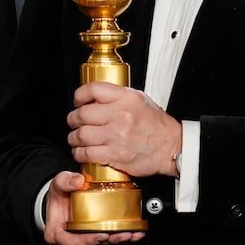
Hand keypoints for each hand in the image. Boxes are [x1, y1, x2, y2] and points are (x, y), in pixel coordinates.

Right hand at [43, 170, 144, 244]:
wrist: (62, 200)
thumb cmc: (59, 196)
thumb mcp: (58, 184)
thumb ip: (65, 181)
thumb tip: (78, 180)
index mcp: (57, 234)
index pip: (73, 243)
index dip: (88, 241)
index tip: (102, 235)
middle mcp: (70, 243)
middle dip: (111, 241)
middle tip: (125, 234)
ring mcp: (83, 244)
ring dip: (120, 241)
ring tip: (133, 234)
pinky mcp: (95, 242)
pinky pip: (109, 244)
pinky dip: (123, 240)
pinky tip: (135, 235)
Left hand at [67, 81, 182, 177]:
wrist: (172, 147)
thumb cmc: (158, 126)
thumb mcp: (140, 101)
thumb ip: (118, 97)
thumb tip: (94, 98)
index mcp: (126, 98)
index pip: (93, 89)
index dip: (79, 95)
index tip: (78, 102)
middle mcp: (120, 115)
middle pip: (82, 114)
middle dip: (73, 120)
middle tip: (74, 123)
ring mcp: (117, 136)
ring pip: (81, 135)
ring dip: (74, 138)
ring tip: (76, 139)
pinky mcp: (115, 155)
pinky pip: (87, 153)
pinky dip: (80, 154)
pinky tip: (82, 153)